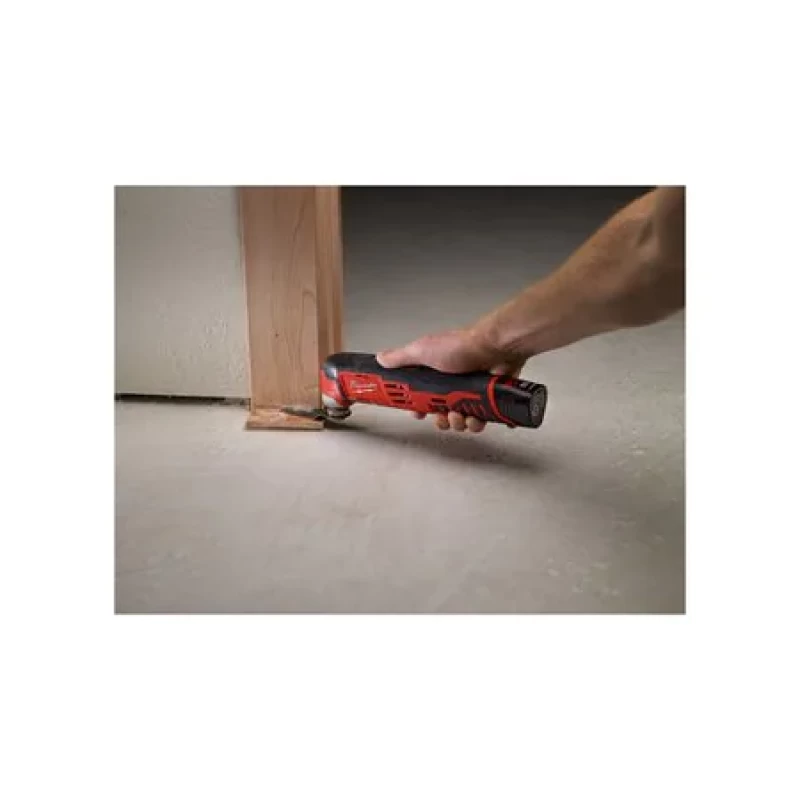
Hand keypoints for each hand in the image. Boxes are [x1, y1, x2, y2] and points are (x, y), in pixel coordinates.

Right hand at [376, 328, 524, 432]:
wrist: (497, 347)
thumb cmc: (462, 346)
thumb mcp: (423, 350)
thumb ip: (401, 358)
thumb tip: (382, 359)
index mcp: (435, 373)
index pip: (421, 397)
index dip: (418, 408)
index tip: (418, 414)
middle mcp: (453, 383)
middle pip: (441, 413)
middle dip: (442, 420)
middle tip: (445, 415)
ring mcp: (471, 391)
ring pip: (461, 419)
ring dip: (461, 423)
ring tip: (463, 414)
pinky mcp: (489, 397)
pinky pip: (482, 418)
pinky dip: (480, 421)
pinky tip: (479, 416)